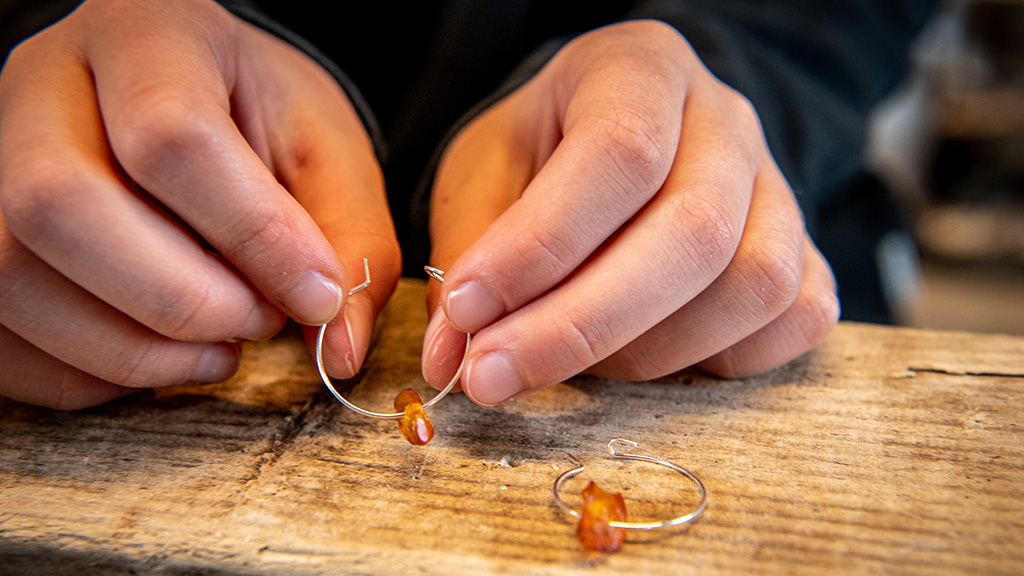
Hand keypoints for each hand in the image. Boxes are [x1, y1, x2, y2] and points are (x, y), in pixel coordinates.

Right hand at [0, 0, 398, 408]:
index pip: (169, 134)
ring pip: (11, 275)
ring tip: (221, 347)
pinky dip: (88, 373)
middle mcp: (45, 84)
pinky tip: (161, 357)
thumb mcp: (330, 160)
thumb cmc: (265, 124)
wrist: (198, 104)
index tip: (318, 295)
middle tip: (259, 321)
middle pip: (58, 204)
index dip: (253, 237)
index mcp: (150, 36)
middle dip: (180, 300)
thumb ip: (349, 244)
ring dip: (133, 350)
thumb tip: (338, 349)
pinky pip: (1, 335)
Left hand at [423, 20, 838, 406]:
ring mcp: (779, 188)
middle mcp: (727, 121)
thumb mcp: (482, 173)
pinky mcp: (805, 254)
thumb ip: (466, 254)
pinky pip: (795, 317)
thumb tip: (452, 357)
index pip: (618, 151)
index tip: (465, 308)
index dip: (540, 244)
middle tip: (492, 376)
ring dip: (645, 351)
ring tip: (567, 361)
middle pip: (695, 231)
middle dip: (582, 325)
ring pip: (751, 285)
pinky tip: (647, 355)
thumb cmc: (542, 153)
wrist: (614, 144)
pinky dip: (720, 360)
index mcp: (642, 68)